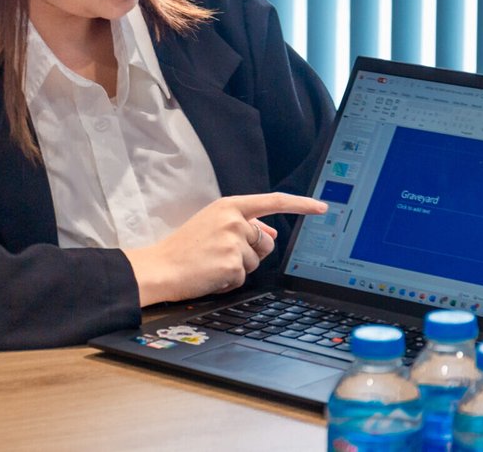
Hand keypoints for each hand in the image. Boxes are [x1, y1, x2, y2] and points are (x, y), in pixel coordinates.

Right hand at [124, 193, 327, 306]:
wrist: (160, 267)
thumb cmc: (184, 247)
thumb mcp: (212, 226)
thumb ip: (244, 225)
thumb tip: (272, 232)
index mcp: (229, 206)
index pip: (274, 201)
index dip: (301, 205)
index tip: (322, 207)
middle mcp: (234, 220)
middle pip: (267, 242)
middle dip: (252, 253)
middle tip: (222, 254)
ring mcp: (234, 242)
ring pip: (256, 262)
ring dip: (239, 268)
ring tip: (212, 264)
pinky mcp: (233, 264)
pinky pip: (244, 277)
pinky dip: (230, 281)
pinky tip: (211, 275)